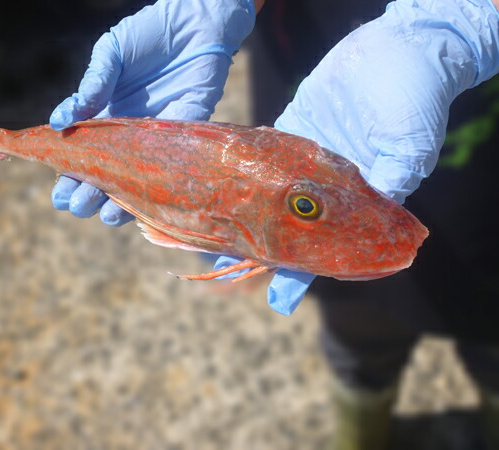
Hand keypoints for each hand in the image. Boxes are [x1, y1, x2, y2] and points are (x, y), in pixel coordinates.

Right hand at [50, 0, 255, 223]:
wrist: (195, 24)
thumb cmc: (148, 36)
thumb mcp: (111, 54)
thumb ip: (91, 86)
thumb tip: (60, 121)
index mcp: (103, 119)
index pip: (78, 155)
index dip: (65, 175)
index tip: (58, 192)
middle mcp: (127, 138)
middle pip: (101, 178)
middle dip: (84, 195)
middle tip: (76, 202)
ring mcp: (155, 142)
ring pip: (133, 185)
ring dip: (116, 203)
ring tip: (103, 212)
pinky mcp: (184, 139)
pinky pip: (168, 171)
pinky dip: (152, 189)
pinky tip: (136, 202)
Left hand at [219, 0, 498, 314]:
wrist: (401, 48)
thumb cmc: (416, 98)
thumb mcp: (409, 146)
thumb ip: (390, 180)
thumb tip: (373, 218)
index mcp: (360, 197)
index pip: (330, 244)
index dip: (306, 271)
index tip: (280, 297)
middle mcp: (331, 185)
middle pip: (295, 227)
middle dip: (269, 252)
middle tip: (236, 273)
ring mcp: (309, 159)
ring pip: (274, 196)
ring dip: (250, 216)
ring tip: (222, 240)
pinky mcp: (294, 130)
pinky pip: (267, 156)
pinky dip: (247, 174)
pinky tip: (226, 190)